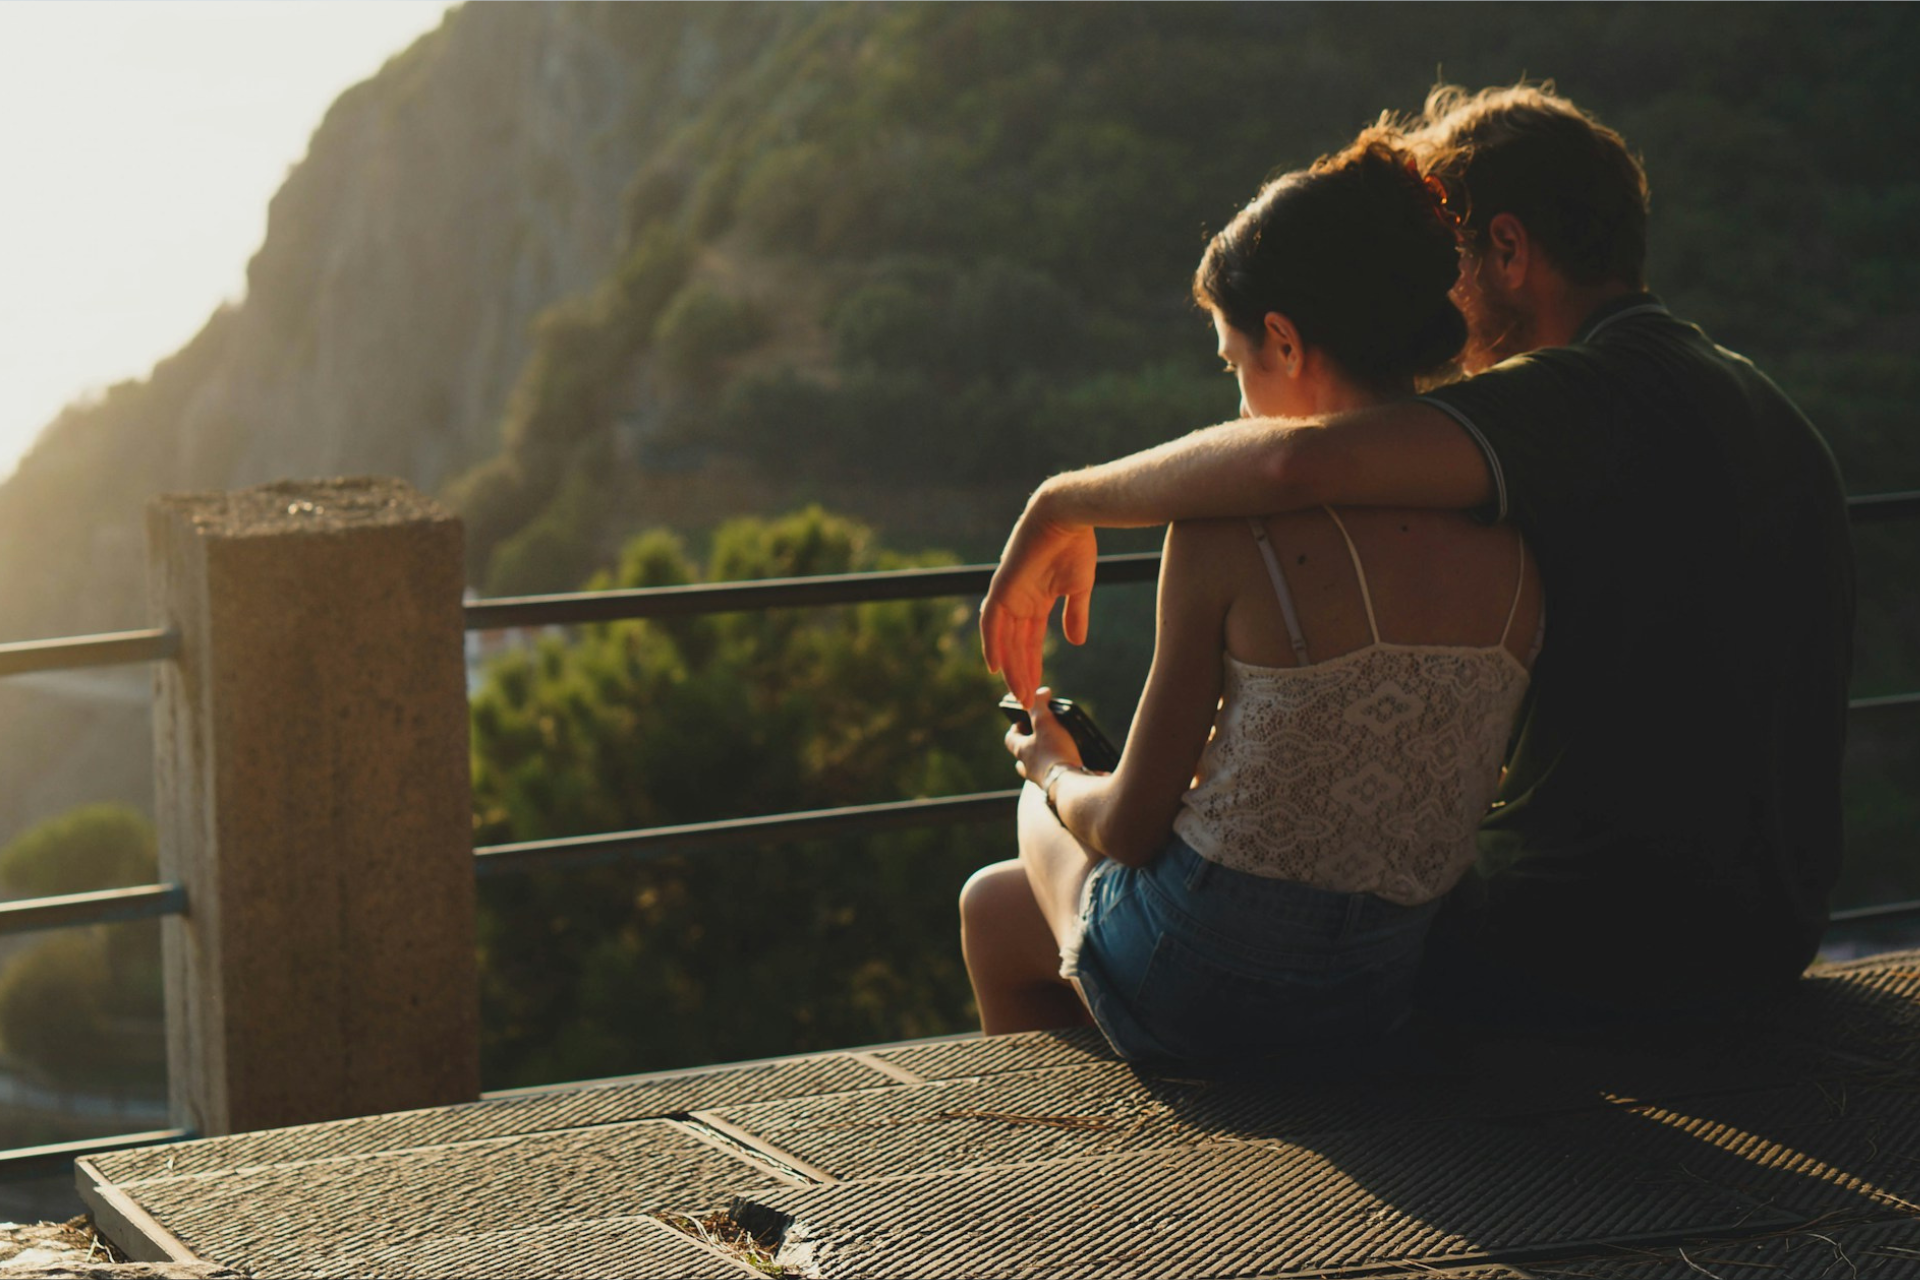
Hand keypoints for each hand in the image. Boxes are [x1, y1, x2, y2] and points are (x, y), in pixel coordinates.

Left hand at [980, 493, 1098, 704]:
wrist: (1069, 516)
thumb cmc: (1076, 546)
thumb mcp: (1079, 589)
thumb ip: (1075, 615)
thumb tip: (1076, 641)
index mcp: (1036, 601)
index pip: (1029, 640)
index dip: (1032, 665)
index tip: (1036, 688)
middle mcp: (1019, 601)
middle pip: (1015, 645)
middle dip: (1020, 673)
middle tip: (1026, 700)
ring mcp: (1009, 594)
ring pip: (1003, 639)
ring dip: (1009, 666)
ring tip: (1017, 691)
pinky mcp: (1002, 586)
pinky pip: (991, 621)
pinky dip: (991, 643)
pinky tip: (994, 666)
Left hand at [1003, 687, 1083, 781]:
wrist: (1070, 786)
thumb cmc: (1054, 752)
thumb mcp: (1045, 722)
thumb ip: (1039, 705)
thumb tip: (1040, 692)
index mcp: (1022, 752)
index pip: (1010, 739)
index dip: (1015, 728)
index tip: (1021, 721)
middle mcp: (1029, 768)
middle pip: (1022, 758)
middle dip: (1029, 748)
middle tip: (1040, 738)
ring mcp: (1043, 781)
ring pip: (1038, 770)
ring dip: (1044, 762)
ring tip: (1058, 752)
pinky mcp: (1058, 789)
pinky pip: (1056, 779)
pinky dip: (1061, 772)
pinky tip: (1074, 766)